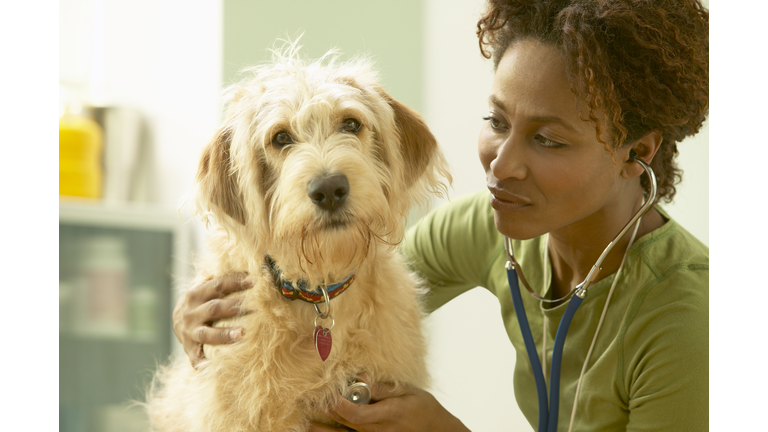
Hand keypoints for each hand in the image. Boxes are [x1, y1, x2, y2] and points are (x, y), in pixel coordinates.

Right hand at [172, 273, 252, 366]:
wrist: (176, 322)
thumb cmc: (201, 301)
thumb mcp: (205, 286)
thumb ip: (220, 277)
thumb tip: (248, 263)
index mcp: (197, 293)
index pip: (218, 285)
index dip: (236, 282)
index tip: (254, 281)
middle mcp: (191, 312)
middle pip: (215, 308)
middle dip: (235, 307)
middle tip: (256, 306)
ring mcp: (190, 331)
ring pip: (208, 334)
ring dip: (225, 334)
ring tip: (243, 334)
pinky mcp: (190, 349)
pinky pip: (197, 358)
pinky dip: (205, 363)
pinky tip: (217, 367)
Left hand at [310, 382, 469, 431]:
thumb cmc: (424, 409)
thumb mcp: (407, 391)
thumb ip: (382, 387)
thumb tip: (359, 378)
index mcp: (387, 415)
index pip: (353, 413)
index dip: (335, 404)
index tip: (323, 392)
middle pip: (342, 425)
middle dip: (322, 414)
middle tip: (302, 403)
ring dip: (323, 430)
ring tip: (305, 424)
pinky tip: (322, 430)